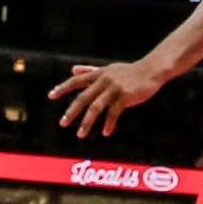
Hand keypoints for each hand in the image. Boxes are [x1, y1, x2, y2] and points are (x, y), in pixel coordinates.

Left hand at [48, 57, 169, 135]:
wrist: (151, 71)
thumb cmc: (129, 71)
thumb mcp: (108, 69)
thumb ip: (89, 70)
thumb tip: (72, 69)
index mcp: (98, 74)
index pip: (76, 80)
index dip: (63, 88)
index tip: (51, 96)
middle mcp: (104, 80)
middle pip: (83, 97)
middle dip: (72, 112)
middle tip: (63, 123)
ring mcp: (115, 88)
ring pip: (96, 107)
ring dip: (87, 122)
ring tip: (80, 134)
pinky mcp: (126, 96)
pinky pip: (114, 112)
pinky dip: (109, 124)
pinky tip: (106, 132)